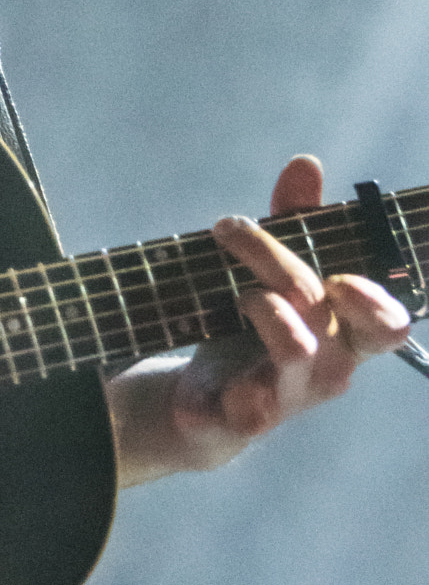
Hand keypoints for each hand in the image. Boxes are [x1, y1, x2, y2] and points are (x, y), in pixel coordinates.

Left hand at [110, 154, 410, 481]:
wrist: (206, 405)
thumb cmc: (257, 328)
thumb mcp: (275, 273)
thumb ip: (295, 222)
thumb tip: (306, 163)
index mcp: (345, 336)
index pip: (388, 324)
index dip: (372, 297)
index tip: (337, 273)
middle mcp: (325, 370)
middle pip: (320, 309)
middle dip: (276, 259)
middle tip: (230, 230)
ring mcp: (284, 398)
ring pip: (294, 352)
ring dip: (263, 308)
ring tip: (234, 295)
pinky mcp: (236, 422)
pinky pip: (236, 412)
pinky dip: (215, 395)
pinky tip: (197, 383)